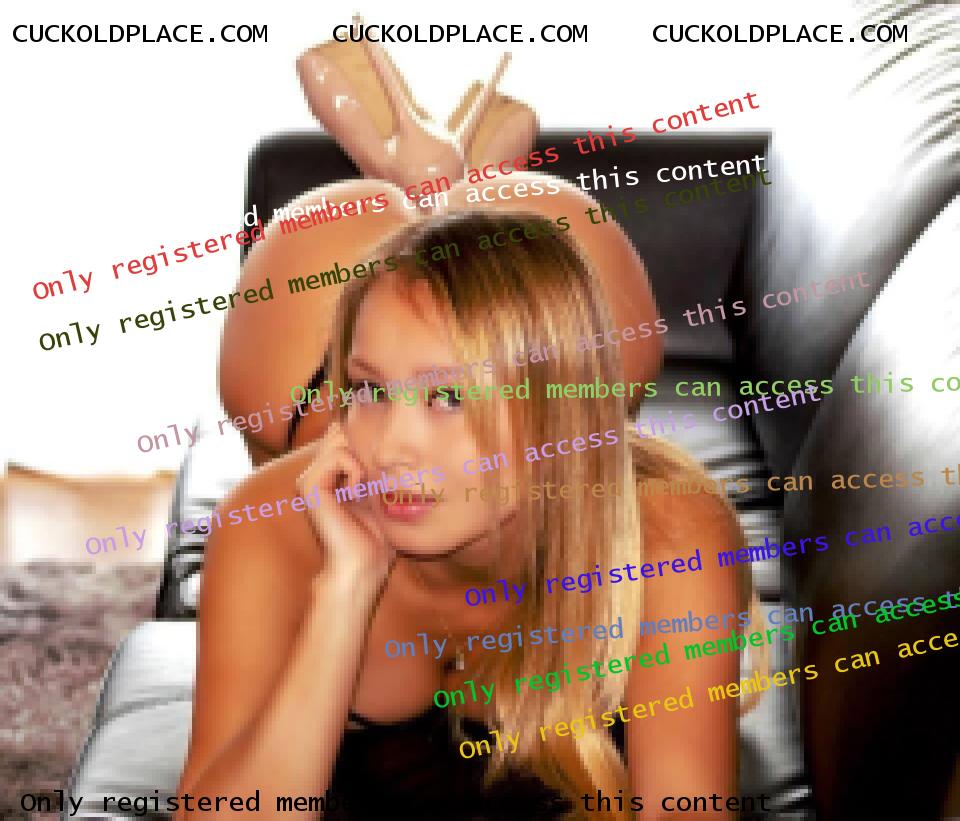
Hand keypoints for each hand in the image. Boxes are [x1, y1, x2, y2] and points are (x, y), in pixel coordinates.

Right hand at [297, 422, 394, 589]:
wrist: (363, 564)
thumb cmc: (375, 534)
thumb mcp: (375, 490)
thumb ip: (366, 463)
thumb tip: (364, 429)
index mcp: (326, 476)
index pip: (340, 434)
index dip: (362, 442)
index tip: (373, 476)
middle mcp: (313, 475)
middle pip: (339, 433)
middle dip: (362, 451)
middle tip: (367, 485)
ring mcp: (308, 480)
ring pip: (339, 442)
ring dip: (360, 464)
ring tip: (360, 491)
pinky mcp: (308, 486)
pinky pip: (338, 456)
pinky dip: (355, 471)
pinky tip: (354, 494)